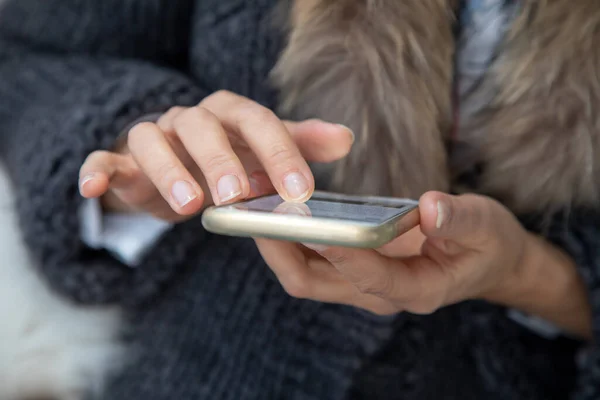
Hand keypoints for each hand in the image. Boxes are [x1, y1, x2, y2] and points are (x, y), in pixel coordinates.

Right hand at [78, 91, 353, 220]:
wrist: (179, 173)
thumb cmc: (229, 162)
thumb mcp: (265, 154)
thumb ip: (300, 145)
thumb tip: (346, 138)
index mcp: (230, 115)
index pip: (258, 122)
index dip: (280, 153)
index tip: (301, 192)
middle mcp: (191, 120)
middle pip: (204, 126)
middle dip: (222, 160)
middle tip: (239, 197)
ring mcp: (153, 137)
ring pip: (151, 138)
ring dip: (169, 170)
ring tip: (191, 206)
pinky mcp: (121, 161)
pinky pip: (104, 159)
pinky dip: (98, 170)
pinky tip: (94, 187)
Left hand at [255, 192, 529, 314]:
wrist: (487, 260)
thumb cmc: (487, 244)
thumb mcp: (487, 226)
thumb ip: (461, 220)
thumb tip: (430, 208)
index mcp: (417, 288)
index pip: (367, 274)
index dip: (337, 249)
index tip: (306, 220)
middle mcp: (381, 294)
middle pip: (316, 281)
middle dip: (281, 250)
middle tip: (254, 212)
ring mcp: (362, 285)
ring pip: (304, 274)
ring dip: (276, 244)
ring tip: (251, 205)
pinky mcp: (353, 270)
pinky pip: (309, 260)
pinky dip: (288, 239)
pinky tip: (275, 208)